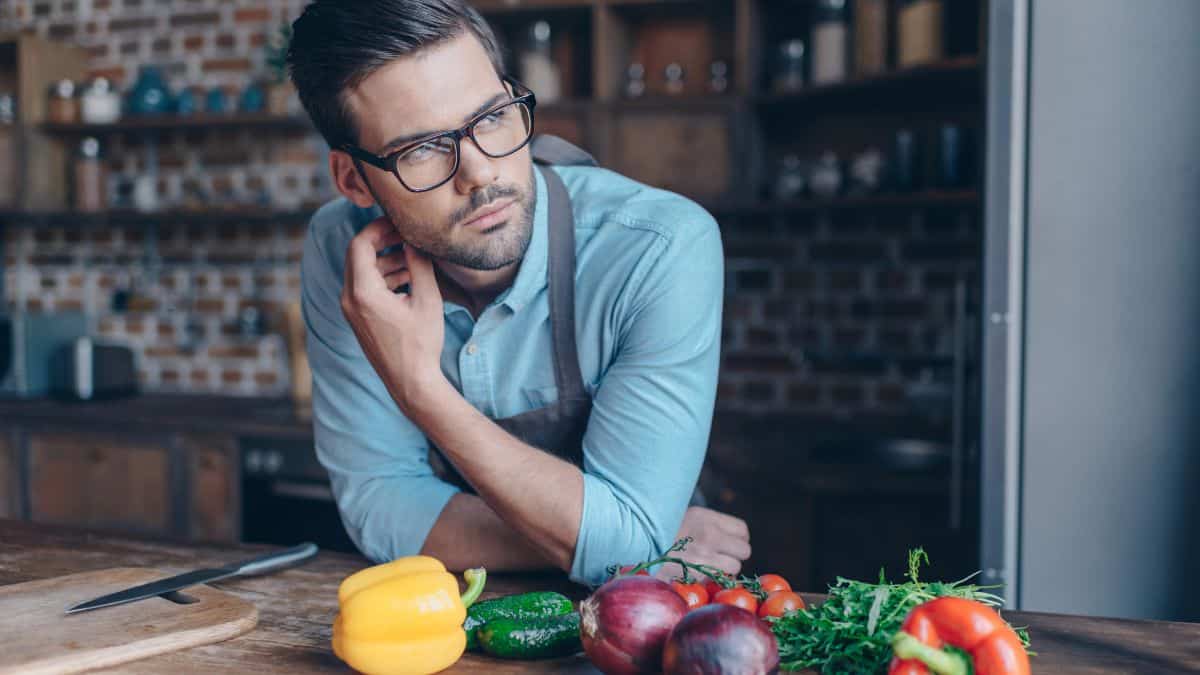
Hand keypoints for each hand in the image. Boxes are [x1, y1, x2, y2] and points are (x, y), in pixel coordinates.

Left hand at [340, 216, 445, 412]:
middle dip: (382, 241)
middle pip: (358, 255)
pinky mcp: (357, 317)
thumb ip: (419, 264)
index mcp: (363, 292)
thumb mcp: (427, 299)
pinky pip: (364, 287)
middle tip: (406, 235)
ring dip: (385, 259)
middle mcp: (349, 299)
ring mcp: (350, 309)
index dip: (378, 228)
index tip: (399, 222)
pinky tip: (407, 278)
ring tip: (413, 258)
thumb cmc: (421, 344)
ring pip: (362, 270)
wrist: (410, 381)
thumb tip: (414, 238)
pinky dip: (382, 276)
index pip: (360, 244)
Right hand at [656, 506, 750, 580]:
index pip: (742, 530)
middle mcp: (709, 533)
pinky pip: (719, 579)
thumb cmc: (660, 534)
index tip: (728, 545)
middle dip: (734, 556)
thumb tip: (727, 539)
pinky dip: (714, 580)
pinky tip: (702, 576)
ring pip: (735, 567)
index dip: (738, 540)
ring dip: (725, 570)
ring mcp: (704, 554)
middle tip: (721, 558)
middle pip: (744, 549)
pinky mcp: (698, 573)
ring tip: (710, 568)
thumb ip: (707, 525)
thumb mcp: (684, 518)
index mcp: (705, 517)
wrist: (637, 545)